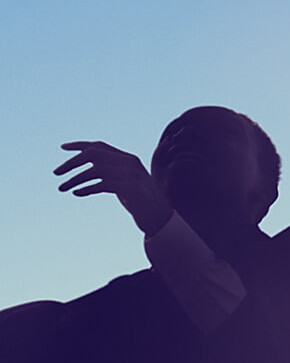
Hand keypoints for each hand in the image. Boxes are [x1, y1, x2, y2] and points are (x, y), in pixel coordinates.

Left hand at [56, 141, 172, 235]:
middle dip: (72, 162)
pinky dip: (87, 188)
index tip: (62, 147)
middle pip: (95, 154)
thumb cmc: (139, 201)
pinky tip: (77, 193)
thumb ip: (111, 174)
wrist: (159, 217)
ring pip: (96, 169)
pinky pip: (103, 184)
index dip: (80, 145)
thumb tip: (86, 172)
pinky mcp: (132, 188)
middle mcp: (130, 163)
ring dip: (75, 178)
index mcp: (128, 159)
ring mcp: (132, 175)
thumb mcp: (124, 183)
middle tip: (56, 173)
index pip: (100, 146)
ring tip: (62, 188)